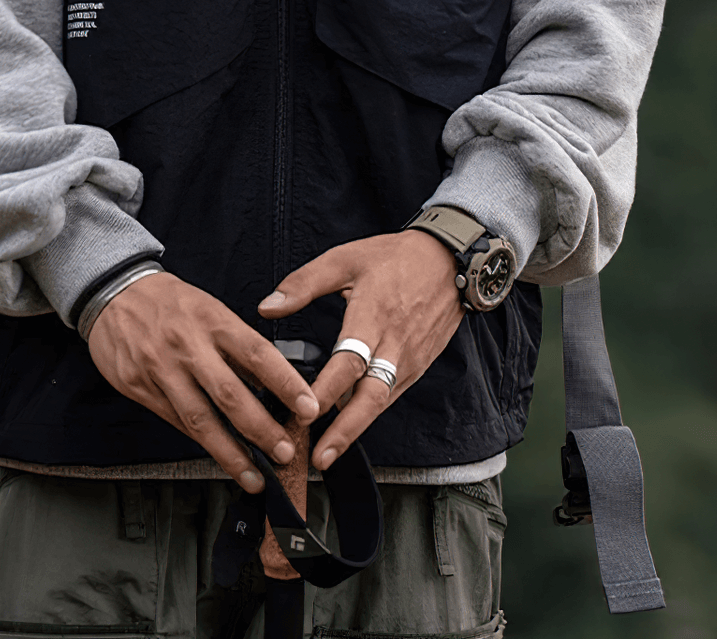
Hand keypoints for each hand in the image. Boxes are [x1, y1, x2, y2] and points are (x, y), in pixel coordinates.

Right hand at [88, 272, 319, 491]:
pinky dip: (200, 443)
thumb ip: (237, 346)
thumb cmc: (169, 301)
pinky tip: (219, 458)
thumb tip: (271, 384)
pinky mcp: (140, 389)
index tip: (308, 408)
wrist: (114, 293)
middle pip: (229, 394)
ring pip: (200, 419)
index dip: (286, 384)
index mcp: (212, 320)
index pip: (257, 354)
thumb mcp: (209, 309)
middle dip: (261, 429)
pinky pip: (175, 422)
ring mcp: (161, 370)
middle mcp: (188, 346)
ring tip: (255, 476)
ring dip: (231, 453)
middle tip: (285, 452)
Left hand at [258, 231, 463, 470]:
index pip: (348, 362)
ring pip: (382, 402)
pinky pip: (392, 394)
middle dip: (345, 431)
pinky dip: (370, 412)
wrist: (449, 260)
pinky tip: (349, 425)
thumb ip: (303, 284)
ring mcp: (410, 359)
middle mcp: (394, 344)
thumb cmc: (394, 257)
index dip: (326, 390)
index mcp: (373, 316)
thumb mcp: (344, 259)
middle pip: (371, 397)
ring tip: (326, 453)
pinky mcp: (419, 365)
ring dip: (356, 429)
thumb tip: (266, 307)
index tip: (302, 412)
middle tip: (319, 458)